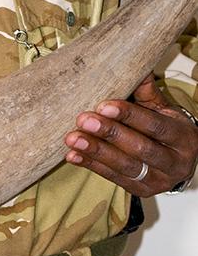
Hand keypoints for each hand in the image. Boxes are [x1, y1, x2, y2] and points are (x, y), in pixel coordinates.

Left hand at [65, 75, 197, 196]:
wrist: (178, 164)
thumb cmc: (166, 131)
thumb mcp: (163, 110)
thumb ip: (146, 93)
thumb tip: (132, 64)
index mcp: (182, 137)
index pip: (155, 125)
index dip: (129, 116)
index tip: (103, 105)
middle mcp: (174, 162)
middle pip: (139, 148)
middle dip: (109, 133)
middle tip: (83, 120)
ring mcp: (157, 180)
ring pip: (124, 166)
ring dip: (95, 151)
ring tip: (72, 138)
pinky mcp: (139, 191)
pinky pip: (112, 178)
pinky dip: (90, 165)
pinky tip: (72, 155)